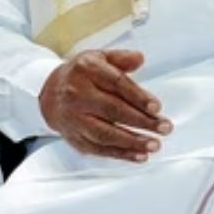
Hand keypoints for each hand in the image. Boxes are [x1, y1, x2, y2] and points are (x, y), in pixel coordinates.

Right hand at [39, 49, 171, 161]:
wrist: (49, 93)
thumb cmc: (79, 76)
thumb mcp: (98, 58)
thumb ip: (121, 58)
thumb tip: (139, 59)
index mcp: (86, 71)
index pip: (116, 84)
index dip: (138, 97)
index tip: (156, 107)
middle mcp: (77, 94)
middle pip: (113, 110)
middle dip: (142, 121)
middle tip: (164, 127)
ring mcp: (75, 118)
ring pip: (106, 133)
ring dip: (133, 141)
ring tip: (154, 144)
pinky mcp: (75, 138)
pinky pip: (99, 149)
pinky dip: (121, 154)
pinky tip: (139, 155)